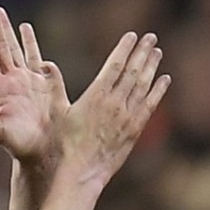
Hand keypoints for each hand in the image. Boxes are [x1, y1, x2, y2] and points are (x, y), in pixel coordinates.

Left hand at [0, 1, 69, 163]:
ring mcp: (29, 82)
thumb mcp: (0, 133)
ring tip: (3, 12)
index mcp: (1, 89)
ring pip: (17, 50)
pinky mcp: (46, 86)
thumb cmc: (20, 146)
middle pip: (1, 48)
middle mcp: (13, 82)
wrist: (44, 153)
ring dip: (11, 31)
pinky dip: (33, 45)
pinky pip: (38, 60)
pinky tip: (28, 32)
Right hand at [59, 31, 170, 186]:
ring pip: (144, 86)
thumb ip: (54, 87)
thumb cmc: (64, 145)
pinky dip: (158, 91)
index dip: (124, 48)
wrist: (80, 173)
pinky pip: (150, 106)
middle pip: (133, 71)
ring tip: (158, 52)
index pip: (114, 65)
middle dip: (142, 52)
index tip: (132, 35)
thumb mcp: (56, 113)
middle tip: (151, 37)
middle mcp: (114, 104)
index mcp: (95, 96)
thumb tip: (45, 64)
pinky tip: (164, 79)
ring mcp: (127, 117)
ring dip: (152, 67)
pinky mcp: (135, 131)